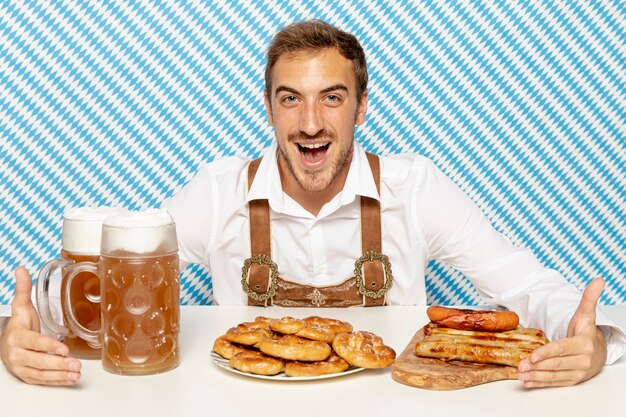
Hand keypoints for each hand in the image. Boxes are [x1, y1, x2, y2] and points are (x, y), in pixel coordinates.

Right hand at [0, 267, 81, 384]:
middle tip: (76, 364)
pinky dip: (57, 380)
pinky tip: (71, 379)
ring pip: (41, 373)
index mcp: (17, 337)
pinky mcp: (28, 376)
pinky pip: (43, 380)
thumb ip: (23, 289)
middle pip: (38, 361)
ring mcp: (22, 367)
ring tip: (77, 373)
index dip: (48, 346)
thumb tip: (21, 269)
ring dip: (60, 374)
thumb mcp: (21, 307)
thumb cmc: (19, 325)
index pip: (34, 342)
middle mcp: (17, 354)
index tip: (63, 349)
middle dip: (58, 363)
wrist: (6, 343)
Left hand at [517, 277, 606, 387]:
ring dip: (536, 376)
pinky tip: (528, 382)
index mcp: (584, 344)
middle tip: (519, 365)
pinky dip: (540, 383)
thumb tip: (598, 280)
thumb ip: (589, 298)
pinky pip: (555, 383)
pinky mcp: (572, 380)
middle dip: (537, 366)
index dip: (546, 353)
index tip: (532, 356)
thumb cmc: (586, 331)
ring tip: (520, 375)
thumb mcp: (586, 314)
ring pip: (554, 375)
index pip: (562, 349)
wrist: (599, 351)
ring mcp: (577, 373)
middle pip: (556, 364)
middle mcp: (582, 361)